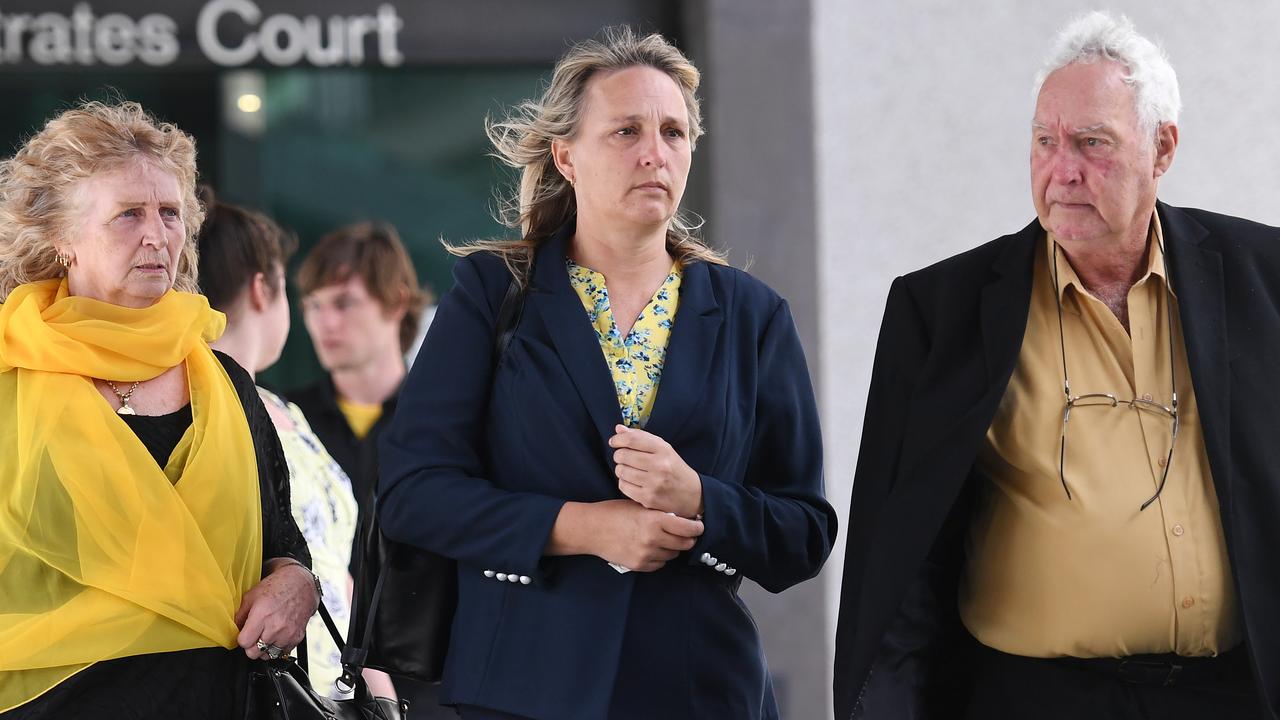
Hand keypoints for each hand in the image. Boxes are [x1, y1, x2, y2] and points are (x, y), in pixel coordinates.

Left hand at [235, 560, 318, 658]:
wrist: (301, 584)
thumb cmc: (278, 586)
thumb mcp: (252, 595)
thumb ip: (241, 615)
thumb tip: (234, 629)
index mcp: (262, 615)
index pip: (244, 643)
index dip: (242, 639)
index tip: (244, 634)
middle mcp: (275, 627)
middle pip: (254, 653)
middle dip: (251, 646)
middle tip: (254, 635)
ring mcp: (287, 634)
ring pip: (268, 655)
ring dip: (265, 648)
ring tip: (267, 634)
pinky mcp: (297, 638)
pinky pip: (282, 652)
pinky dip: (278, 647)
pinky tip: (278, 635)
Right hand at [581, 499, 703, 571]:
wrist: (592, 529)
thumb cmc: (615, 512)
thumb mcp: (640, 506)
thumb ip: (660, 513)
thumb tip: (682, 518)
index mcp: (655, 520)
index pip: (688, 528)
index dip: (697, 527)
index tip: (698, 526)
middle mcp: (653, 539)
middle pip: (684, 544)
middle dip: (688, 539)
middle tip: (687, 534)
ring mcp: (646, 554)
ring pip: (673, 555)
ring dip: (673, 548)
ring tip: (665, 539)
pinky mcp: (639, 565)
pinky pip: (660, 564)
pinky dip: (660, 557)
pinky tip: (653, 548)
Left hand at [609, 425, 702, 517]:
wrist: (692, 494)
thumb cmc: (674, 468)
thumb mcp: (663, 448)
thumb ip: (641, 437)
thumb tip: (618, 429)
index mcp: (663, 450)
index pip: (632, 439)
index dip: (618, 439)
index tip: (614, 441)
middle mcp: (659, 465)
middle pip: (623, 455)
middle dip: (619, 455)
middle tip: (623, 457)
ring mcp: (654, 483)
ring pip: (621, 471)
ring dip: (621, 469)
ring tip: (629, 470)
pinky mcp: (648, 498)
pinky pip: (623, 486)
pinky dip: (624, 482)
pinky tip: (632, 481)